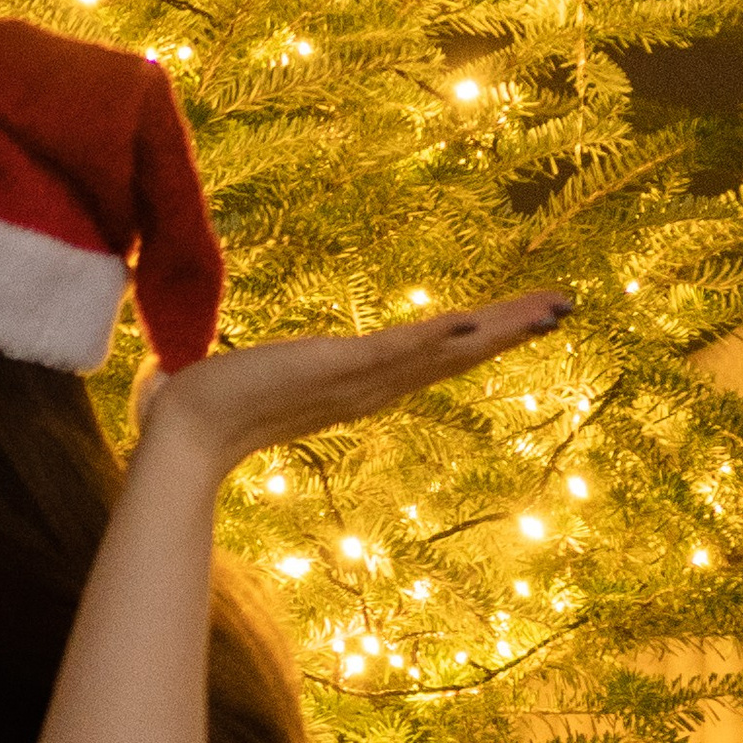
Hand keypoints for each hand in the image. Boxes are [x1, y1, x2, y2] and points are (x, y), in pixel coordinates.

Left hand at [133, 287, 574, 481]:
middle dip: (510, 330)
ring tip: (551, 308)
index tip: (519, 319)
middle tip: (565, 307)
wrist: (177, 436)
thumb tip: (207, 354)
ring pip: (442, 351)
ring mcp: (356, 382)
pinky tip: (480, 321)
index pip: (428, 358)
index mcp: (352, 387)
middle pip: (454, 355)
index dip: (475, 338)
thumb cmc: (197, 408)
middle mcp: (365, 390)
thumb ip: (248, 364)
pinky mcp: (337, 370)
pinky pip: (399, 351)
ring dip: (498, 329)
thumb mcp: (246, 375)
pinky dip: (440, 337)